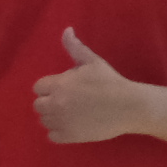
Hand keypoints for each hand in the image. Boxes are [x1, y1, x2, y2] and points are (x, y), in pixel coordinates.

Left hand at [32, 26, 147, 143]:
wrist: (128, 106)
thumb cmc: (110, 82)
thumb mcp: (92, 61)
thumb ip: (75, 47)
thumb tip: (66, 30)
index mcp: (59, 84)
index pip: (38, 87)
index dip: (49, 87)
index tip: (63, 88)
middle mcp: (56, 104)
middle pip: (38, 105)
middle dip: (49, 102)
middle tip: (67, 101)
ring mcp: (62, 121)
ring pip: (44, 121)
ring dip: (53, 117)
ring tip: (70, 113)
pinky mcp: (69, 136)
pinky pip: (52, 136)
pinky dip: (59, 132)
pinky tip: (71, 125)